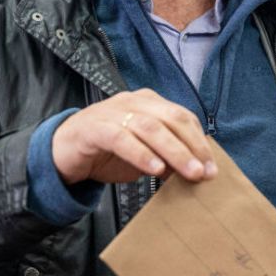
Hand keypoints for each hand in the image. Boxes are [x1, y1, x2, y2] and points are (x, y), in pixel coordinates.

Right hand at [52, 89, 217, 185]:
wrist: (63, 153)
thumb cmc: (107, 152)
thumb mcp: (143, 156)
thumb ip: (167, 158)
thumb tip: (196, 172)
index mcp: (149, 103)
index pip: (183, 117)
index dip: (200, 142)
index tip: (212, 168)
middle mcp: (133, 102)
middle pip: (172, 119)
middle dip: (193, 146)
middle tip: (205, 173)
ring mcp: (113, 112)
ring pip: (151, 127)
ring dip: (174, 151)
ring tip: (189, 173)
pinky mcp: (94, 127)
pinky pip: (121, 138)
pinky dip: (141, 153)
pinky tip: (155, 169)